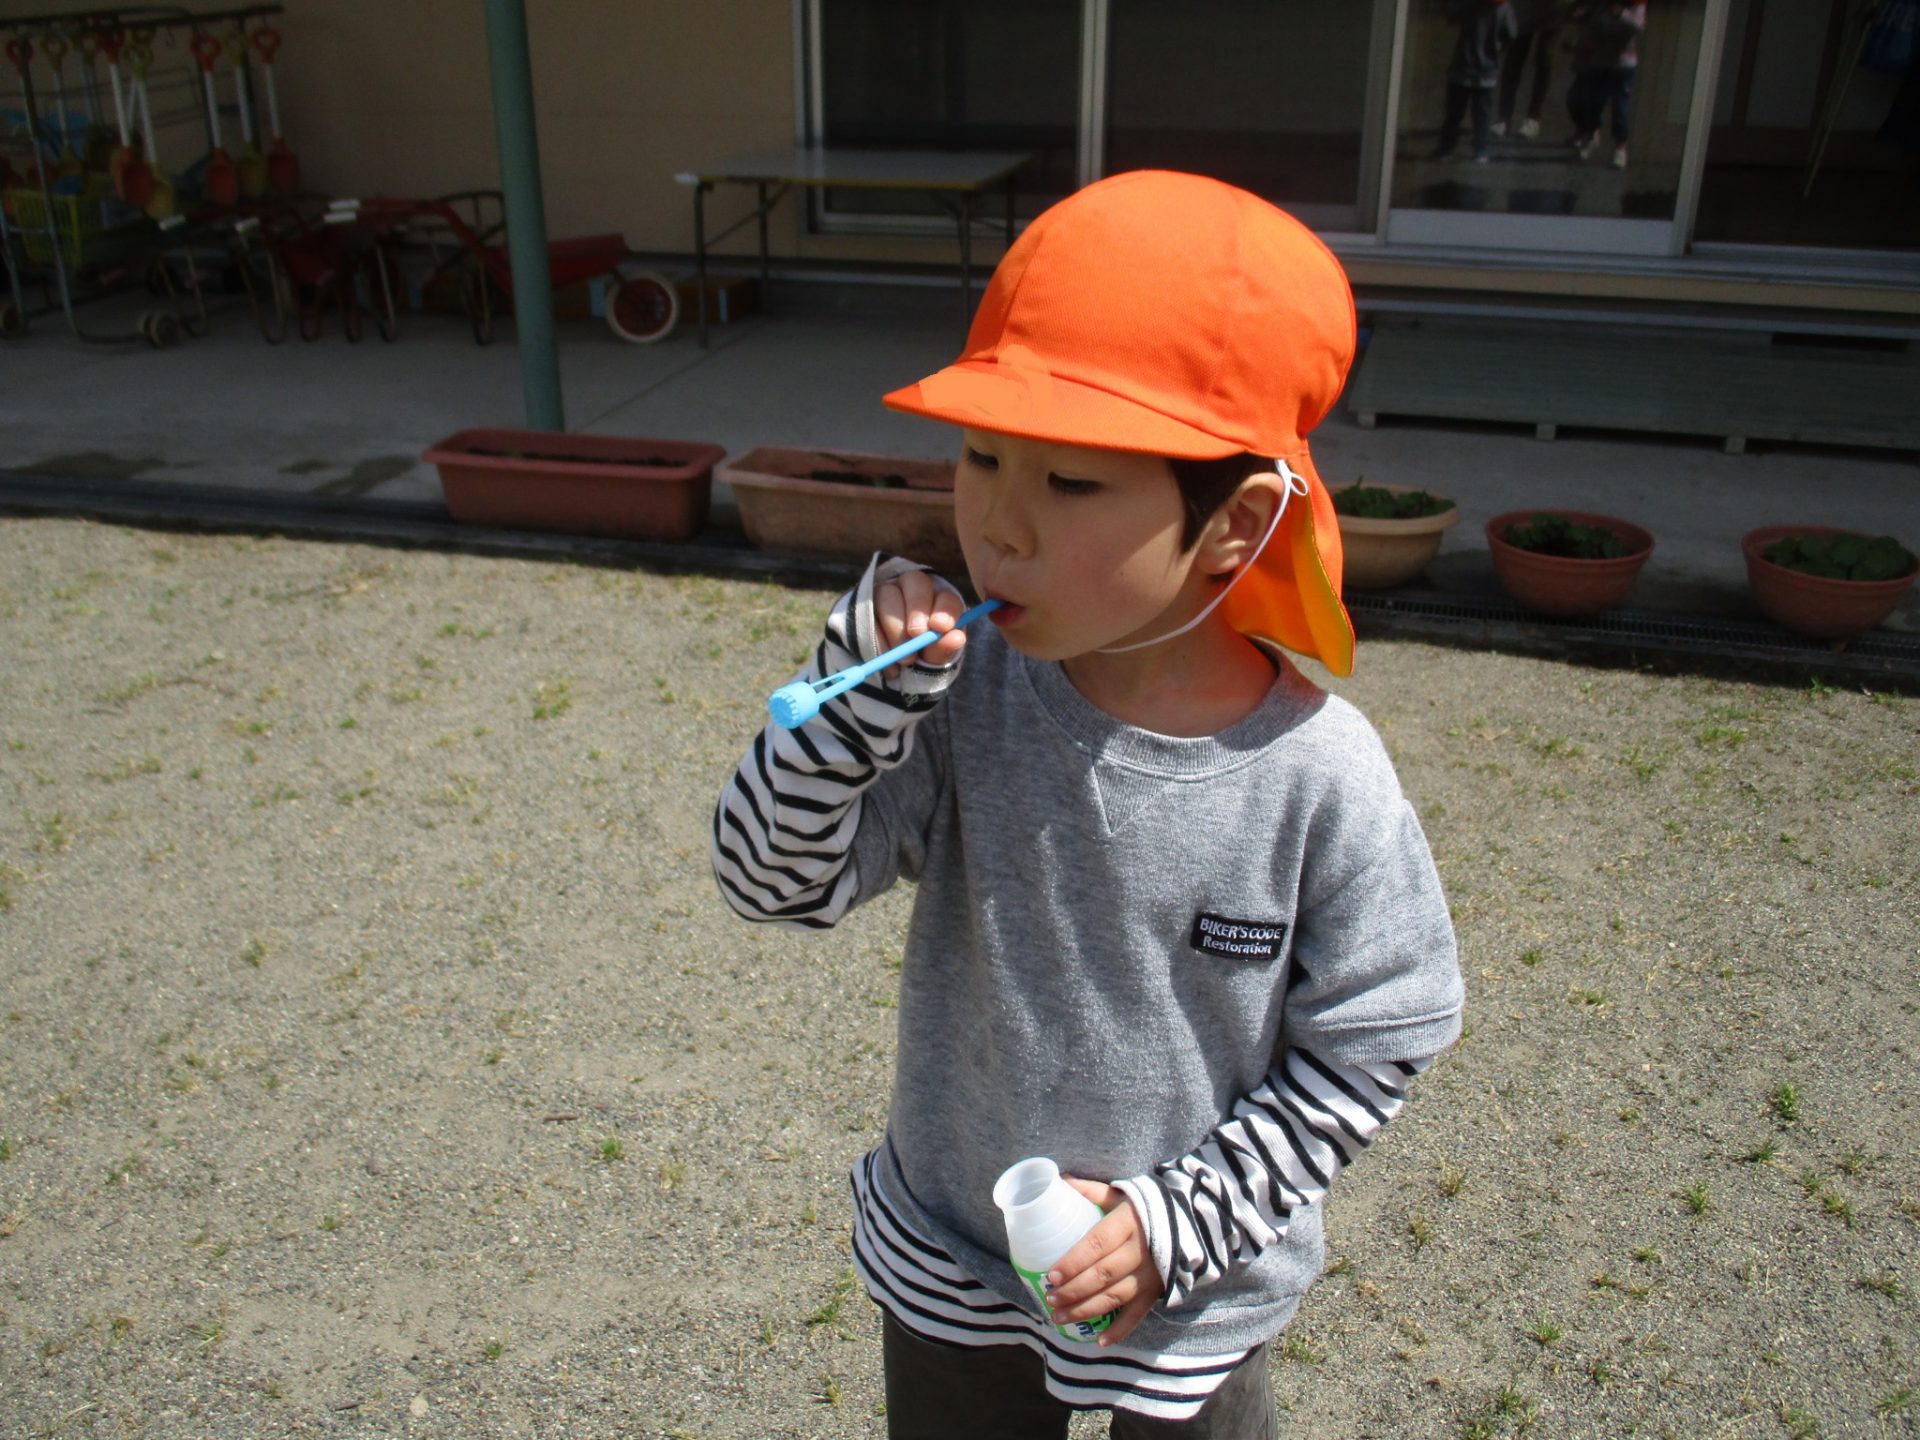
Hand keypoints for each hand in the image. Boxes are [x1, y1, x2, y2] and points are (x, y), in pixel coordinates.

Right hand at [872, 570, 967, 679]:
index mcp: (939, 600)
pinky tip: (886, 658)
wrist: (889, 666)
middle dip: (917, 608)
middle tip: (917, 634)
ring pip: (887, 594)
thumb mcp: (932, 656)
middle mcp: (914, 588)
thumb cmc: (919, 657)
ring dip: (896, 627)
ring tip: (904, 659)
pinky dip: (878, 638)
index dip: (945, 609)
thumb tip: (957, 638)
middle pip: (915, 581)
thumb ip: (943, 648)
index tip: (940, 627)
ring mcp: (886, 591)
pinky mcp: (864, 603)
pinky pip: (866, 611)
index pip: (946, 597)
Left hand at [1045, 1177, 1164, 1345]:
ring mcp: (1151, 1274)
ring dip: (1086, 1310)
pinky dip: (1121, 1330)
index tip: (1052, 1274)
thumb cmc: (1146, 1208)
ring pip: (1115, 1297)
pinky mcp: (1158, 1291)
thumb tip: (1060, 1181)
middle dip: (1073, 1290)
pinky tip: (1100, 1341)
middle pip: (1103, 1274)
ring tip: (1059, 1317)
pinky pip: (1138, 1314)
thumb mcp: (1122, 1194)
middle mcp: (1141, 1250)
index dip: (1074, 1260)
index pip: (1097, 1243)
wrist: (1192, 1221)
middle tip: (1050, 1298)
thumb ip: (1091, 1191)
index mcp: (1128, 1222)